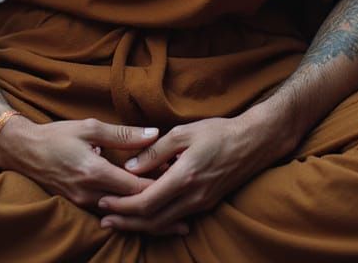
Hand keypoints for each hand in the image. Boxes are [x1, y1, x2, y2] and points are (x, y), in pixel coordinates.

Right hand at [0, 117, 174, 226]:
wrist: (25, 152)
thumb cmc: (57, 136)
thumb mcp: (90, 128)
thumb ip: (123, 134)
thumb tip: (154, 134)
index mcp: (95, 173)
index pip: (136, 187)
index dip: (159, 185)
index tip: (180, 182)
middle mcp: (90, 194)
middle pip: (133, 208)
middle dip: (159, 210)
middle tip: (187, 213)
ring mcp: (84, 204)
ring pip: (123, 216)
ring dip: (146, 215)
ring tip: (174, 218)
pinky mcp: (81, 207)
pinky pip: (111, 214)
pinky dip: (129, 213)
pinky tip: (145, 212)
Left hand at [96, 111, 283, 235]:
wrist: (253, 143)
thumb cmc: (218, 132)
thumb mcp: (183, 133)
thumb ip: (154, 151)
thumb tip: (129, 167)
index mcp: (185, 177)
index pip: (146, 202)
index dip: (122, 205)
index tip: (104, 201)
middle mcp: (193, 198)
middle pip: (152, 220)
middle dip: (125, 221)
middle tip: (103, 219)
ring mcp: (201, 204)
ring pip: (164, 224)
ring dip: (139, 224)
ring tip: (118, 220)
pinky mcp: (206, 204)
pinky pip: (176, 219)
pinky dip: (157, 220)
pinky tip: (145, 214)